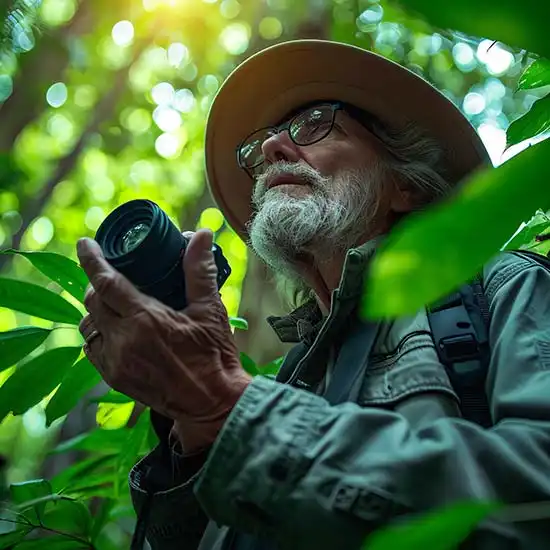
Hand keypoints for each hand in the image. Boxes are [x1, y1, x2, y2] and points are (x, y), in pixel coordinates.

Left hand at [77, 229, 251, 451]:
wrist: (212, 403)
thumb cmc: (215, 356)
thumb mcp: (210, 310)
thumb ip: (199, 270)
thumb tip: (201, 234)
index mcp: (146, 319)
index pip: (106, 282)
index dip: (92, 260)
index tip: (84, 243)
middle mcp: (124, 340)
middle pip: (92, 301)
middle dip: (96, 283)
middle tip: (110, 273)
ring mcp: (116, 362)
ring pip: (87, 326)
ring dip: (95, 309)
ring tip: (112, 301)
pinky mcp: (115, 379)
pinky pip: (92, 349)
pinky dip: (97, 334)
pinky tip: (115, 329)